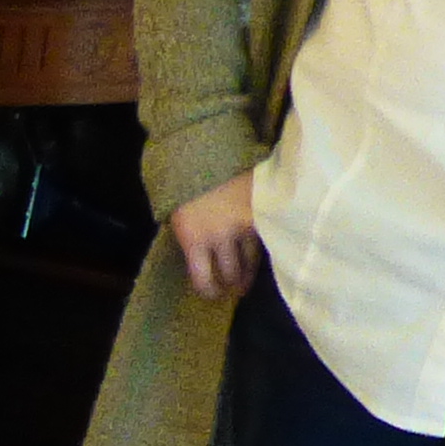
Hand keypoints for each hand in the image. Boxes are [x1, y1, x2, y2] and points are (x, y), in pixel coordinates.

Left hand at [171, 171, 261, 301]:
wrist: (202, 150)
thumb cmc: (185, 187)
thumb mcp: (179, 220)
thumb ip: (194, 244)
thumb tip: (207, 268)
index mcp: (193, 240)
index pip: (203, 280)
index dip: (210, 292)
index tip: (214, 295)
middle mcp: (219, 236)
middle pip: (231, 273)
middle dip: (232, 285)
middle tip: (235, 288)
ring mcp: (242, 223)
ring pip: (251, 261)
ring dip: (249, 272)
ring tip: (247, 277)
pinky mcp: (259, 211)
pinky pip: (264, 238)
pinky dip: (262, 248)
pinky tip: (260, 253)